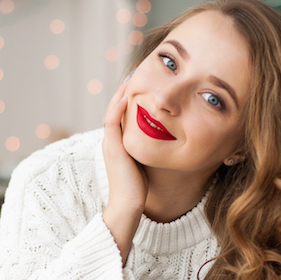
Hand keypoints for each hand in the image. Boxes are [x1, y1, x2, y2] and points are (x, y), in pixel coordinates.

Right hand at [102, 81, 147, 265]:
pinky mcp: (113, 148)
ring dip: (121, 92)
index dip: (130, 98)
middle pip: (116, 108)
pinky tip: (128, 94)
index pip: (122, 114)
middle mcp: (112, 141)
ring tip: (132, 77)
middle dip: (126, 90)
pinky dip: (118, 106)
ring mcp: (110, 143)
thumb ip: (151, 151)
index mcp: (119, 144)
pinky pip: (112, 121)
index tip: (143, 84)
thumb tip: (170, 142)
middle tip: (137, 73)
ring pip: (112, 110)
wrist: (129, 207)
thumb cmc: (141, 190)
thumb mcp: (146, 164)